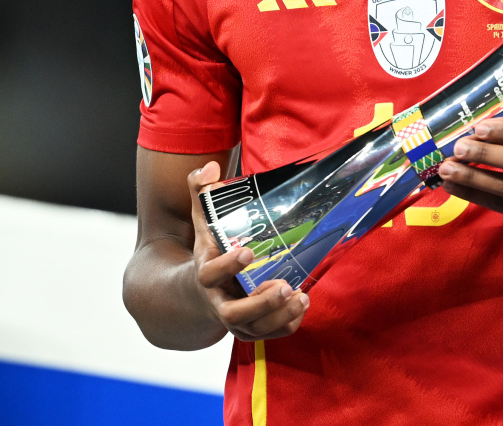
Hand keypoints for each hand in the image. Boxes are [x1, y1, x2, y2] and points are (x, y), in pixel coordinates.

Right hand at [186, 162, 308, 340]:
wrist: (200, 290)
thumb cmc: (209, 248)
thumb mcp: (202, 219)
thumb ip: (200, 191)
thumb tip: (210, 168)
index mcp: (204, 273)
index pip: (210, 275)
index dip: (228, 266)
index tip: (248, 251)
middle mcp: (218, 301)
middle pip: (233, 314)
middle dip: (259, 303)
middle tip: (283, 285)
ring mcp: (235, 320)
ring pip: (255, 329)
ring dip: (278, 316)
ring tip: (299, 295)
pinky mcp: (252, 329)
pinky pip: (270, 334)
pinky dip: (287, 324)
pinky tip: (302, 302)